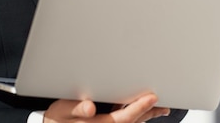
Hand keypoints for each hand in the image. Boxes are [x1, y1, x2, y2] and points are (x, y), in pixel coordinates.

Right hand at [44, 93, 169, 122]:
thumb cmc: (56, 119)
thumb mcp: (62, 111)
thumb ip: (76, 108)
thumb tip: (90, 107)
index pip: (124, 118)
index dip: (139, 108)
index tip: (152, 97)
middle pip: (133, 122)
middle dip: (148, 112)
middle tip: (163, 103)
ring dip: (145, 116)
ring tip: (160, 109)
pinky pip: (124, 122)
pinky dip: (136, 118)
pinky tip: (142, 114)